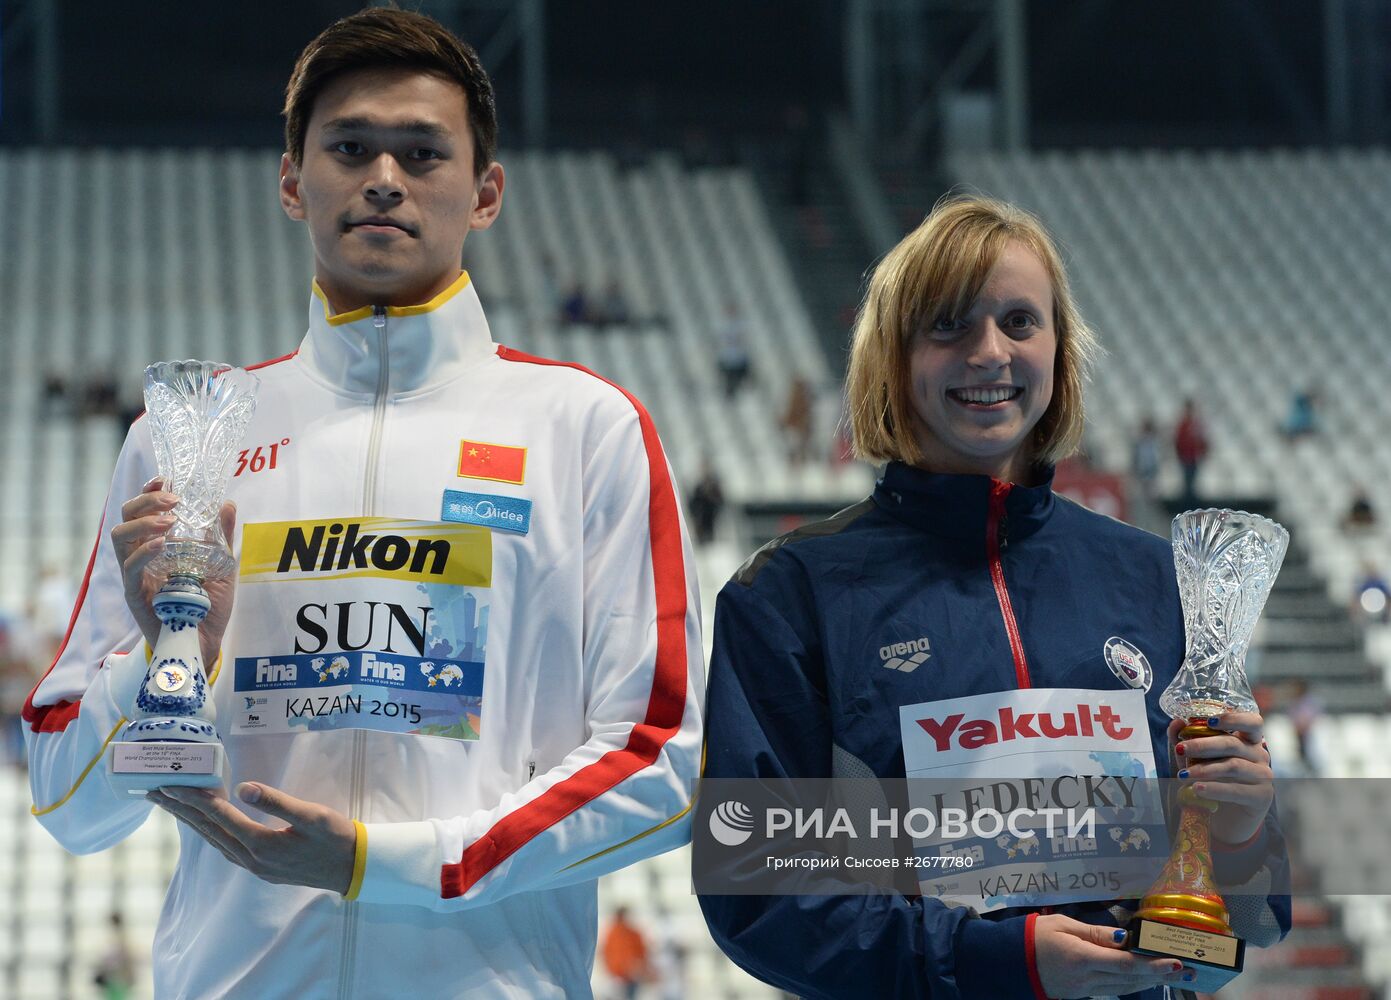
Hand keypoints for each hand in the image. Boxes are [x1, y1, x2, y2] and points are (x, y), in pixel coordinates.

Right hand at [111, 477, 236, 665]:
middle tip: (173, 500)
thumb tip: (227, 503)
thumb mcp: (221, 565)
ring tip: (170, 521)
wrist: (205, 643)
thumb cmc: (207, 605)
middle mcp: (140, 557)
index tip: (164, 479)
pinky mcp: (135, 595)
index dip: (148, 492)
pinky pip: (130, 569)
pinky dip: (144, 552)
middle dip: (145, 501)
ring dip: (144, 522)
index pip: (142, 512)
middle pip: (125, 518)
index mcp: (156, 546)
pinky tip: (161, 544)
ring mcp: (135, 576)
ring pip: (120, 538)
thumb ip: (222, 536)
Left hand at [148, 782, 356, 894]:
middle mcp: (252, 858)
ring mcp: (255, 866)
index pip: (220, 816)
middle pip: (208, 830)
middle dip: (180, 810)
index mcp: (262, 844)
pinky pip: (224, 846)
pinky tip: (204, 824)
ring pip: (213, 840)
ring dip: (190, 821)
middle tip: (155, 792)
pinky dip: (209, 831)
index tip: (172, 785)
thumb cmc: (336, 838)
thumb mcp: (312, 815)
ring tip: (171, 805)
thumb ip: (276, 801)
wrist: (353, 868)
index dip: (195, 799)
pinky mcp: (261, 867)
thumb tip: (243, 787)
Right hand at [1033, 914, 1191, 997]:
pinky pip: (1114, 990)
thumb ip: (1094, 932)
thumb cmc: (1034, 937)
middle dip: (1160, 974)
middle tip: (1187, 969)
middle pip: (1129, 979)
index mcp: (1080, 958)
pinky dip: (1133, 984)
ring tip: (1175, 974)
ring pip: (1125, 988)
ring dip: (1151, 981)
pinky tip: (1146, 979)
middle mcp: (1086, 978)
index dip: (1151, 964)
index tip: (1173, 961)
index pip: (1123, 963)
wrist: (1011, 963)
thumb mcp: (1062, 924)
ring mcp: (1085, 989)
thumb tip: (1124, 937)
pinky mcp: (1083, 993)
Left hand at [1169, 711, 1273, 845]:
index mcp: (1248, 741)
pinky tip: (1197, 789)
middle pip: (1234, 744)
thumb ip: (1186, 740)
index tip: (1209, 722)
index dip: (1234, 718)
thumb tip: (1177, 722)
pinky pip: (1237, 790)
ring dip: (1205, 769)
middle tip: (1181, 749)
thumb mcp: (1196, 759)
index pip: (1252, 722)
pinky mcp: (1262, 797)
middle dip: (1204, 745)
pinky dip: (1215, 789)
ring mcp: (1263, 776)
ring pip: (1233, 766)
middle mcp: (1259, 755)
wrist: (1223, 818)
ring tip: (1183, 775)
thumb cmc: (1212, 781)